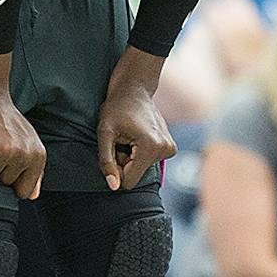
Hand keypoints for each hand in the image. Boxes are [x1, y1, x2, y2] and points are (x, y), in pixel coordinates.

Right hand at [0, 90, 45, 198]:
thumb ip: (34, 170)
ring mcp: (6, 153)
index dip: (11, 183)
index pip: (24, 191)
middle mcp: (25, 156)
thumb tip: (32, 196)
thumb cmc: (6, 121)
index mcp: (38, 156)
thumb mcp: (28, 142)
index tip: (5, 166)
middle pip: (5, 184)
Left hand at [96, 72, 175, 190]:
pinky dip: (140, 153)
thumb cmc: (116, 108)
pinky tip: (137, 136)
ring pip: (142, 168)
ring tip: (129, 136)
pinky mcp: (171, 148)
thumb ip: (106, 161)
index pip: (129, 181)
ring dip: (132, 156)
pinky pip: (149, 162)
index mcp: (150, 147)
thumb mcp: (104, 133)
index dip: (116, 169)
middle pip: (136, 174)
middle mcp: (166, 149)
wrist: (135, 89)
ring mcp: (170, 149)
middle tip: (122, 140)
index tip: (114, 149)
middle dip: (125, 161)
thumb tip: (114, 186)